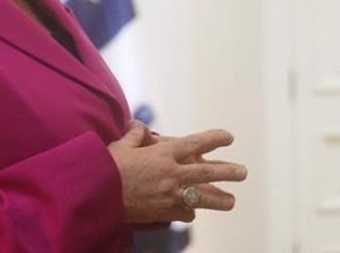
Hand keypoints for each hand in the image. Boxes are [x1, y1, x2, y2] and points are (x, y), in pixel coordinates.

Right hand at [107, 124, 246, 223]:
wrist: (95, 195)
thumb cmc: (106, 167)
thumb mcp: (122, 145)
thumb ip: (135, 135)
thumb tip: (137, 125)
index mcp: (164, 153)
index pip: (197, 143)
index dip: (215, 139)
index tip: (229, 137)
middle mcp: (172, 173)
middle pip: (208, 173)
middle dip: (229, 172)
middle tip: (243, 173)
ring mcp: (170, 194)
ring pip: (203, 197)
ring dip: (220, 200)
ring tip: (232, 202)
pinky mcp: (163, 212)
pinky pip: (184, 212)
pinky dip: (189, 212)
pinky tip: (192, 213)